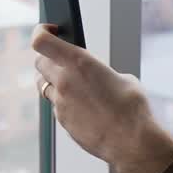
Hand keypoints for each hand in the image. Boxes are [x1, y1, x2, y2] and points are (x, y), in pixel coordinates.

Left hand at [31, 24, 172, 172]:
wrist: (133, 143)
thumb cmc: (133, 109)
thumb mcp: (123, 78)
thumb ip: (101, 73)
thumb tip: (96, 78)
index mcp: (79, 63)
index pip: (41, 40)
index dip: (41, 31)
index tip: (50, 30)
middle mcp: (64, 81)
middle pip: (39, 62)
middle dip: (48, 59)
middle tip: (61, 60)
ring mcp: (61, 104)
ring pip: (44, 86)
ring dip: (54, 82)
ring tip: (72, 85)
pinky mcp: (63, 122)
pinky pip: (57, 107)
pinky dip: (65, 104)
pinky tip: (83, 108)